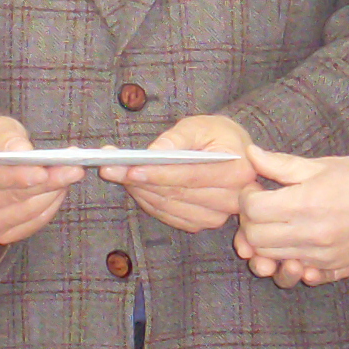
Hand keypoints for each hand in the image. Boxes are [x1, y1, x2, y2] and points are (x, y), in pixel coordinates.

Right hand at [0, 115, 78, 246]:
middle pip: (14, 197)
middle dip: (48, 182)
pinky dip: (50, 207)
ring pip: (26, 212)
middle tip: (73, 168)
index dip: (19, 175)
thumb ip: (7, 136)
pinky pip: (32, 225)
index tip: (44, 170)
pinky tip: (58, 191)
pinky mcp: (1, 235)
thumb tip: (22, 150)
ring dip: (53, 193)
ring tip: (69, 173)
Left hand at [101, 113, 256, 232]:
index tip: (131, 169)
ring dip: (140, 192)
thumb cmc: (217, 135)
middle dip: (140, 181)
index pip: (190, 176)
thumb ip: (177, 138)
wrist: (233, 153)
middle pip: (177, 194)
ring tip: (118, 173)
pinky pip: (170, 216)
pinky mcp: (203, 222)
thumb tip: (154, 153)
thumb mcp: (200, 125)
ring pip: (169, 206)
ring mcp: (218, 216)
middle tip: (111, 168)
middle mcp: (232, 199)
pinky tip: (135, 186)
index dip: (159, 174)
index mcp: (237, 171)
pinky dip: (148, 202)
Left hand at [234, 146, 348, 284]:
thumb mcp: (321, 165)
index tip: (256, 189)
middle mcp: (309, 235)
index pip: (252, 209)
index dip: (246, 197)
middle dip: (250, 222)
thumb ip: (281, 164)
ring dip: (266, 243)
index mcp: (303, 204)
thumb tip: (250, 154)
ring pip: (271, 258)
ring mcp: (320, 256)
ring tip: (278, 225)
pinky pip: (297, 271)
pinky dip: (289, 260)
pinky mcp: (332, 268)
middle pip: (255, 239)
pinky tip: (296, 244)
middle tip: (262, 208)